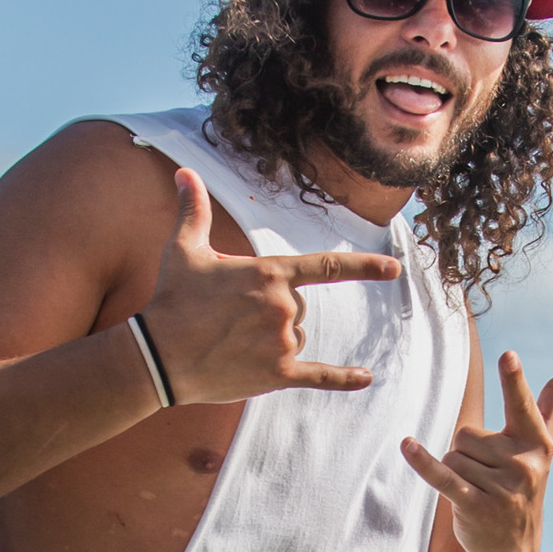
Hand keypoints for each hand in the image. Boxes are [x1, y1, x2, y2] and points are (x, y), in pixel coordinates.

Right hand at [141, 169, 401, 404]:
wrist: (157, 356)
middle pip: (299, 309)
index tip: (394, 269)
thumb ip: (193, 210)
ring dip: (273, 341)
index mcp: (269, 272)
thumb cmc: (171, 299)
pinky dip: (343, 378)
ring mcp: (282, 341)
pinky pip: (319, 375)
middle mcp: (283, 306)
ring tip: (232, 344)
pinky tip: (366, 378)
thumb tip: (182, 173)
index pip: (327, 268)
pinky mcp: (277, 374)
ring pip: (297, 338)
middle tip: (230, 321)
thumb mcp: (183, 248)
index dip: (365, 268)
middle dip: (272, 313)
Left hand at [401, 349, 552, 551]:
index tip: (508, 356)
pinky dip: (424, 463)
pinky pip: (442, 476)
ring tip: (478, 491)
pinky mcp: (475, 506)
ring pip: (452, 455)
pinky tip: (408, 446)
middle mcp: (523, 464)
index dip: (514, 381)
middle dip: (468, 453)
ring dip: (457, 472)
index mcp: (538, 443)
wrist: (512, 549)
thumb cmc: (524, 484)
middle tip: (488, 477)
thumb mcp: (542, 446)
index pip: (523, 405)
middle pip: (466, 433)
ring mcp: (500, 488)